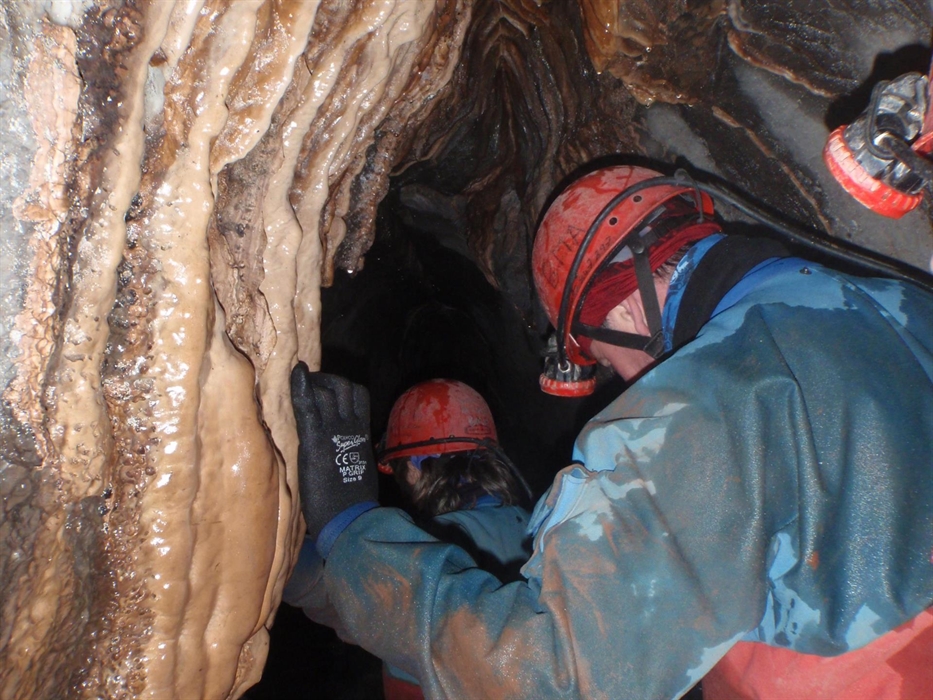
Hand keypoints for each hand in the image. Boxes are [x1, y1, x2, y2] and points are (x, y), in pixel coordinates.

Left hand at [290, 363, 378, 553]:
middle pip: (344, 387)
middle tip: (311, 383)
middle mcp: (351, 427)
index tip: (328, 385)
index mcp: (362, 435)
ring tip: (303, 383)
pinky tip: (296, 372)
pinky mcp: (316, 439)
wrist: (348, 519)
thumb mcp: (358, 469)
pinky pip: (308, 405)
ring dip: (315, 382)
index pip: (359, 396)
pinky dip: (301, 386)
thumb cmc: (352, 502)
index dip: (343, 386)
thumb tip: (342, 450)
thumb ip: (351, 452)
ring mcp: (334, 431)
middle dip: (327, 379)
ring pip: (329, 390)